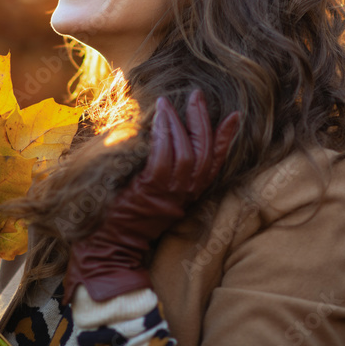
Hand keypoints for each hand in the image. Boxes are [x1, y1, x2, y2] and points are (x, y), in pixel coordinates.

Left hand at [63, 89, 240, 303]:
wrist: (110, 249)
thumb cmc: (126, 220)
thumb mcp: (154, 195)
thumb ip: (165, 172)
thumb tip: (166, 139)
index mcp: (189, 194)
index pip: (215, 162)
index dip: (225, 138)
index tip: (234, 115)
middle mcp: (185, 193)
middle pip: (203, 150)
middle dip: (202, 119)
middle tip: (197, 95)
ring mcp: (170, 191)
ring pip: (184, 150)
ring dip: (177, 122)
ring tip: (167, 103)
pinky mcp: (151, 189)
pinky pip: (164, 155)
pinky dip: (164, 134)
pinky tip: (160, 118)